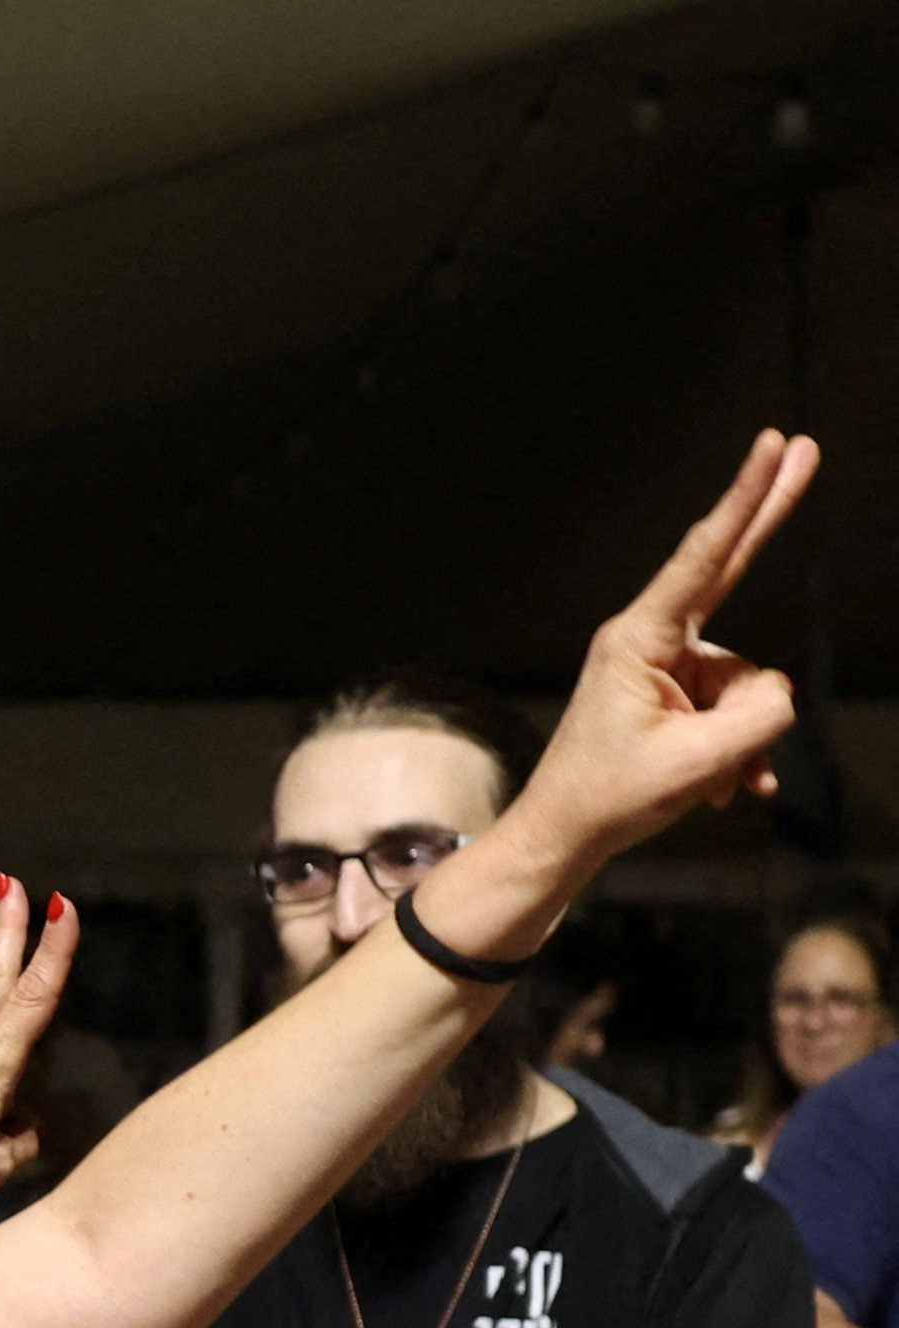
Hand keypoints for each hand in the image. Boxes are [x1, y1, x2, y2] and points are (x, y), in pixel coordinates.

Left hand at [505, 431, 816, 877]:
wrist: (562, 840)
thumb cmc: (611, 798)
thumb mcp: (701, 760)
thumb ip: (761, 714)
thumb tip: (778, 693)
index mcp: (640, 639)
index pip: (705, 557)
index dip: (747, 499)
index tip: (773, 445)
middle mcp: (650, 641)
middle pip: (726, 570)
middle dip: (768, 515)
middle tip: (806, 449)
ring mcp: (663, 669)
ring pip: (743, 684)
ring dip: (744, 739)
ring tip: (717, 783)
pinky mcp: (672, 698)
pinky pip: (729, 713)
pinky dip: (735, 753)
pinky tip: (730, 791)